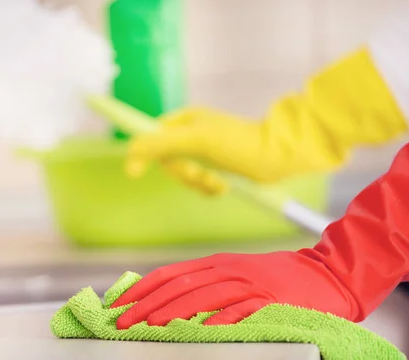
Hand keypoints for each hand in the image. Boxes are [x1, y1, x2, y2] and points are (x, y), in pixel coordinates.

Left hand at [110, 250, 355, 329]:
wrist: (328, 274)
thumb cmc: (279, 277)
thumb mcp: (238, 273)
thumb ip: (209, 282)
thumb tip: (172, 300)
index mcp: (217, 263)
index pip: (170, 274)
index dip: (142, 289)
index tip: (119, 304)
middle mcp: (228, 270)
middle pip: (179, 286)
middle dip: (147, 304)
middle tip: (122, 322)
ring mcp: (249, 284)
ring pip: (203, 296)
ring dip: (173, 311)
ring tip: (149, 326)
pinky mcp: (270, 299)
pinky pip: (241, 310)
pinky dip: (220, 319)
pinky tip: (201, 330)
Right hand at [126, 108, 268, 194]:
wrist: (278, 158)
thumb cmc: (239, 144)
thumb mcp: (197, 142)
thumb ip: (162, 144)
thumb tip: (130, 153)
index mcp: (186, 120)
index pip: (152, 135)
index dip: (145, 152)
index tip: (135, 172)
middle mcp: (192, 134)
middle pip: (167, 160)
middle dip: (182, 173)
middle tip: (199, 174)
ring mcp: (204, 152)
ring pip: (183, 175)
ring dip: (198, 184)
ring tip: (216, 182)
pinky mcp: (216, 168)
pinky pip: (199, 184)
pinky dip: (208, 189)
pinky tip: (222, 186)